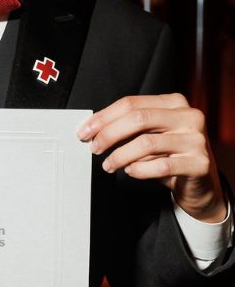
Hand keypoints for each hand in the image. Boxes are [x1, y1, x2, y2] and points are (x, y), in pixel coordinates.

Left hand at [77, 93, 226, 222]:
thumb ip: (128, 126)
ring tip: (109, 164)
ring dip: (120, 155)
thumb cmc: (170, 154)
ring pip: (147, 143)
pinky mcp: (199, 163)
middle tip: (94, 148)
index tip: (85, 130)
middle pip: (138, 119)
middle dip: (109, 134)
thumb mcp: (151, 134)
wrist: (200, 183)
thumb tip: (93, 127)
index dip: (104, 117)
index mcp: (174, 102)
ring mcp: (196, 139)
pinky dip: (139, 170)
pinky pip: (161, 166)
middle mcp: (188, 116)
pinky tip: (131, 171)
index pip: (131, 103)